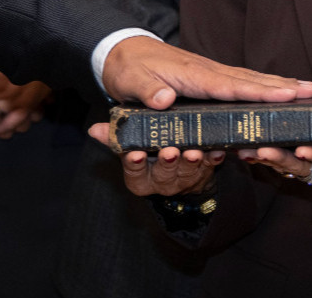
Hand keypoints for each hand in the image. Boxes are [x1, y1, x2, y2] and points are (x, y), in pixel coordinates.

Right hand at [85, 128, 224, 196]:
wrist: (176, 161)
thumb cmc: (149, 148)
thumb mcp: (131, 143)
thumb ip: (115, 136)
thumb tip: (93, 130)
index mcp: (141, 176)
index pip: (134, 173)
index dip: (135, 165)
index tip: (137, 154)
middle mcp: (162, 182)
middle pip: (164, 175)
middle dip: (168, 164)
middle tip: (170, 151)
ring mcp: (184, 179)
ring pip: (188, 173)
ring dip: (192, 162)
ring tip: (195, 151)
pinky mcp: (204, 172)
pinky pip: (211, 167)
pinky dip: (215, 159)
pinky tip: (218, 150)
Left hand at [101, 36, 311, 109]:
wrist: (121, 51)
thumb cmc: (127, 68)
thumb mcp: (129, 81)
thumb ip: (145, 90)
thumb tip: (163, 99)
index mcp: (192, 75)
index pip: (231, 85)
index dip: (260, 92)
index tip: (288, 94)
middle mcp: (206, 72)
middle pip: (249, 80)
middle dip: (282, 86)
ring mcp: (209, 74)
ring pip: (249, 80)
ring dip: (278, 85)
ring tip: (307, 89)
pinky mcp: (207, 78)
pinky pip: (240, 83)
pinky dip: (262, 86)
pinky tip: (276, 91)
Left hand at [241, 122, 311, 191]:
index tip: (303, 149)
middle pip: (300, 167)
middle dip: (281, 158)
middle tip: (264, 150)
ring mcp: (310, 171)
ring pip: (286, 167)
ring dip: (267, 158)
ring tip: (248, 150)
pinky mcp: (298, 165)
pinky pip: (279, 164)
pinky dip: (265, 157)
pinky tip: (246, 150)